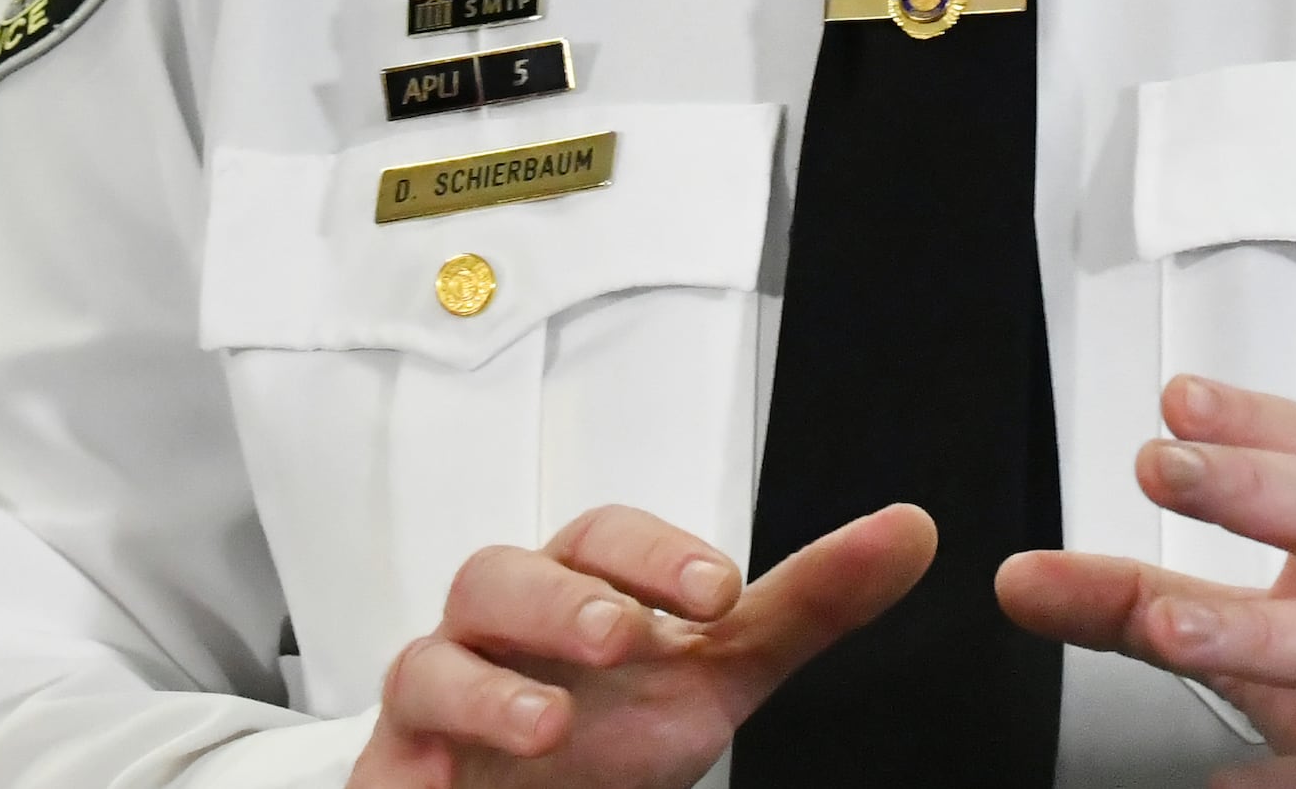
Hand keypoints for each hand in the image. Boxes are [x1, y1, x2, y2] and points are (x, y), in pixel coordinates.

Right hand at [345, 501, 932, 788]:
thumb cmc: (609, 725)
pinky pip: (386, 769)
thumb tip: (909, 532)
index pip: (599, 537)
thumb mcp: (717, 671)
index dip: (652, 552)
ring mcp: (437, 703)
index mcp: (573, 587)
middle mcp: (494, 631)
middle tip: (620, 635)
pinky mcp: (397, 778)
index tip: (719, 588)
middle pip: (498, 577)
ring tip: (548, 727)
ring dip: (488, 690)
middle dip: (559, 601)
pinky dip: (406, 777)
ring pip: (429, 666)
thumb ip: (808, 605)